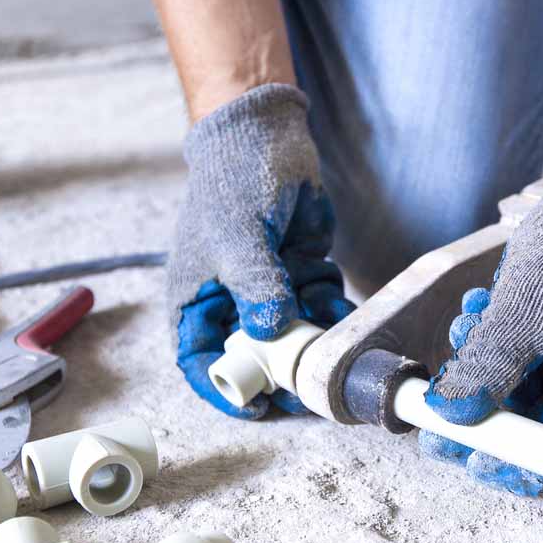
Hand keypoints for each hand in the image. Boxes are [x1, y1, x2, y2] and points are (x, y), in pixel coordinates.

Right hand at [167, 84, 354, 418]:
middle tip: (311, 384)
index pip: (199, 358)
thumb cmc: (234, 183)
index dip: (223, 388)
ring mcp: (268, 287)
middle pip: (253, 354)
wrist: (268, 135)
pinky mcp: (301, 271)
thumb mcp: (238, 239)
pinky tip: (346, 314)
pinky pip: (319, 307)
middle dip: (282, 370)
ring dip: (315, 342)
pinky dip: (332, 314)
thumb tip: (272, 333)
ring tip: (337, 345)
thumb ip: (256, 288)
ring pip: (292, 334)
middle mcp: (231, 299)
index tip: (256, 408)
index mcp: (196, 297)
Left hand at [420, 117, 542, 496]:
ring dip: (491, 372)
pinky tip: (479, 317)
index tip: (471, 459)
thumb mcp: (521, 312)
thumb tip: (452, 416)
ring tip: (461, 336)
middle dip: (491, 412)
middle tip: (441, 407)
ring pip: (538, 394)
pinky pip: (541, 361)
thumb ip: (485, 371)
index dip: (520, 467)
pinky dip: (506, 347)